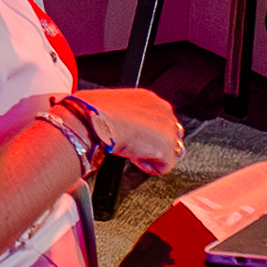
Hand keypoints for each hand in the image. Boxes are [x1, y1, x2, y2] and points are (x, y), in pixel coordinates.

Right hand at [70, 87, 187, 173]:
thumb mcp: (113, 106)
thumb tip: (121, 123)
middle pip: (170, 134)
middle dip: (154, 143)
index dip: (147, 131)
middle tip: (133, 146)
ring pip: (169, 151)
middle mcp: (163, 110)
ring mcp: (168, 130)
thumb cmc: (95, 113)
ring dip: (153, 155)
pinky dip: (148, 167)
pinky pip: (164, 167)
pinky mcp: (167, 149)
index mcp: (150, 98)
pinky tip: (134, 158)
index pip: (161, 118)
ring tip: (134, 152)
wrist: (95, 121)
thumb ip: (126, 114)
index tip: (134, 135)